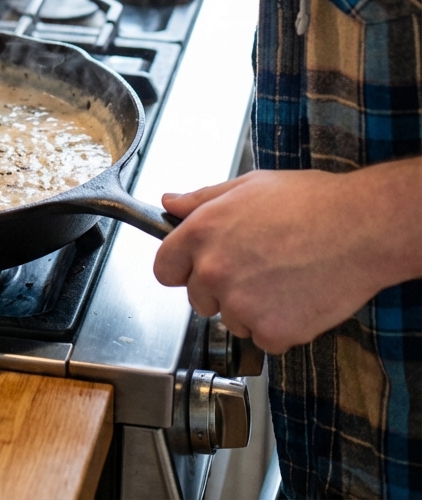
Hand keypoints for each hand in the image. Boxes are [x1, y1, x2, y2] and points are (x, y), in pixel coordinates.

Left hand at [153, 162, 421, 353]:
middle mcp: (214, 271)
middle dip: (220, 288)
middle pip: (198, 298)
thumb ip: (202, 199)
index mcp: (203, 232)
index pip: (164, 268)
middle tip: (256, 266)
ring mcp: (241, 306)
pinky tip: (298, 296)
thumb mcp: (248, 186)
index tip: (194, 268)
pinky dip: (279, 325)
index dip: (181, 268)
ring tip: (283, 277)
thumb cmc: (311, 203)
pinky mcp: (271, 332)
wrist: (360, 228)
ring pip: (231, 319)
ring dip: (250, 308)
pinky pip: (264, 338)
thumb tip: (170, 202)